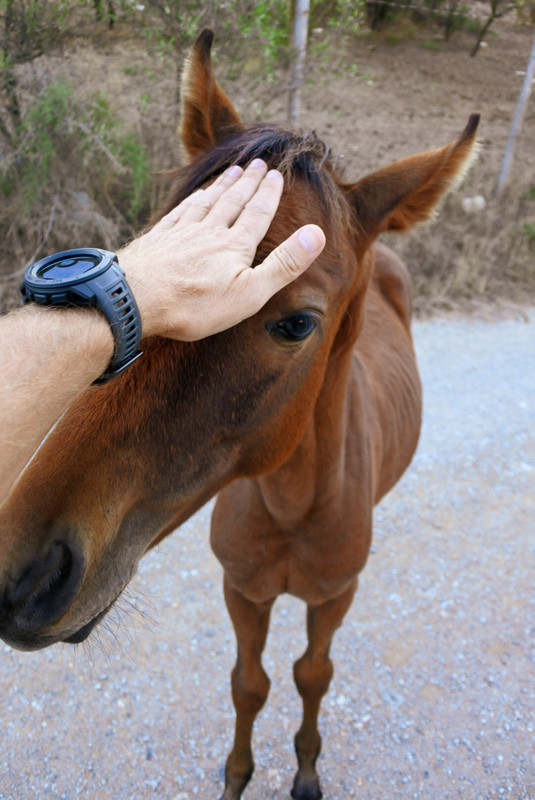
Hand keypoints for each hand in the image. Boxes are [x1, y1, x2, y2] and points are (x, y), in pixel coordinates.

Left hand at [119, 159, 325, 340]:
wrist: (137, 299)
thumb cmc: (195, 304)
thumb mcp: (249, 293)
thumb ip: (284, 264)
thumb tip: (317, 234)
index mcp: (234, 245)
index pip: (257, 213)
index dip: (268, 194)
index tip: (276, 174)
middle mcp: (209, 231)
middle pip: (232, 201)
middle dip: (248, 182)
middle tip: (258, 164)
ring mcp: (181, 233)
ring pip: (207, 202)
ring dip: (222, 185)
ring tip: (232, 171)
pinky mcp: (159, 240)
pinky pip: (180, 212)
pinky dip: (192, 199)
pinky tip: (194, 195)